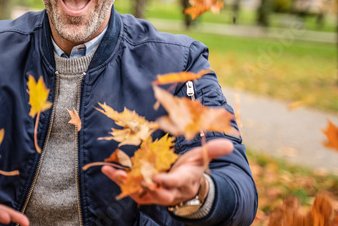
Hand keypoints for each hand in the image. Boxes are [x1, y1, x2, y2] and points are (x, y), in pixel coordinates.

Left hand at [102, 138, 233, 205]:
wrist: (186, 188)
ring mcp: (155, 193)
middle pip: (156, 193)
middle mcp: (168, 191)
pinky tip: (107, 169)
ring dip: (124, 183)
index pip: (175, 183)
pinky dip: (118, 180)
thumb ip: (213, 151)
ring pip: (139, 192)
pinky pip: (130, 188)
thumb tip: (230, 144)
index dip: (166, 181)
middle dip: (143, 186)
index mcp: (183, 182)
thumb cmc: (192, 169)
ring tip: (111, 171)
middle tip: (132, 178)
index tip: (157, 177)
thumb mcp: (202, 158)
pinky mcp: (144, 192)